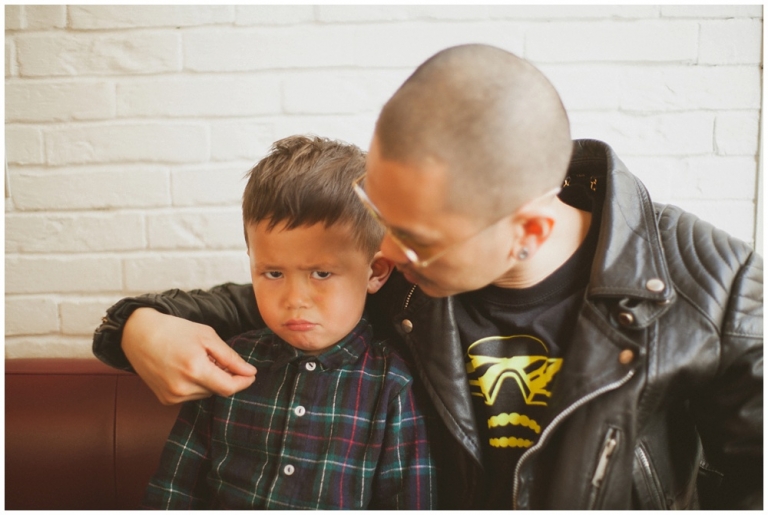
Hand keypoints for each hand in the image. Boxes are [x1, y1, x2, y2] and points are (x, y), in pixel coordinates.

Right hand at [122, 308, 256, 404]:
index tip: (251, 374)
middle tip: (215, 357)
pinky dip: (196, 384)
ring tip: (197, 360)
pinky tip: (186, 368)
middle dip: (224, 376)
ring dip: (210, 380)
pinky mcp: (165, 399)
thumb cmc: (174, 330)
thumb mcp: (207, 336)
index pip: (229, 388)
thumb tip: (250, 372)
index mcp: (194, 369)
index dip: (243, 382)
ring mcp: (172, 396)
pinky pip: (192, 396)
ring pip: (206, 394)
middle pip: (218, 390)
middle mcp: (182, 388)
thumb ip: (230, 357)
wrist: (138, 335)